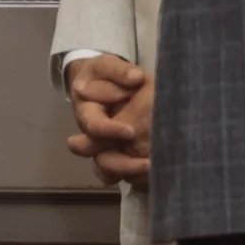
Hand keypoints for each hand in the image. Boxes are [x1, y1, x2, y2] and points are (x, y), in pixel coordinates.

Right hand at [66, 52, 152, 183]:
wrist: (103, 82)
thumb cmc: (104, 75)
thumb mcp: (107, 66)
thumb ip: (119, 71)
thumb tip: (135, 78)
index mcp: (88, 113)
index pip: (94, 128)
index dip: (109, 132)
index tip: (131, 132)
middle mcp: (94, 137)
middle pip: (99, 160)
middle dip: (122, 165)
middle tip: (147, 164)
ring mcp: (106, 149)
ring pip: (109, 174)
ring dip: (131, 175)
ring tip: (155, 172)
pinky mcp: (121, 157)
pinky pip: (124, 176)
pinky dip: (138, 178)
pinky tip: (157, 174)